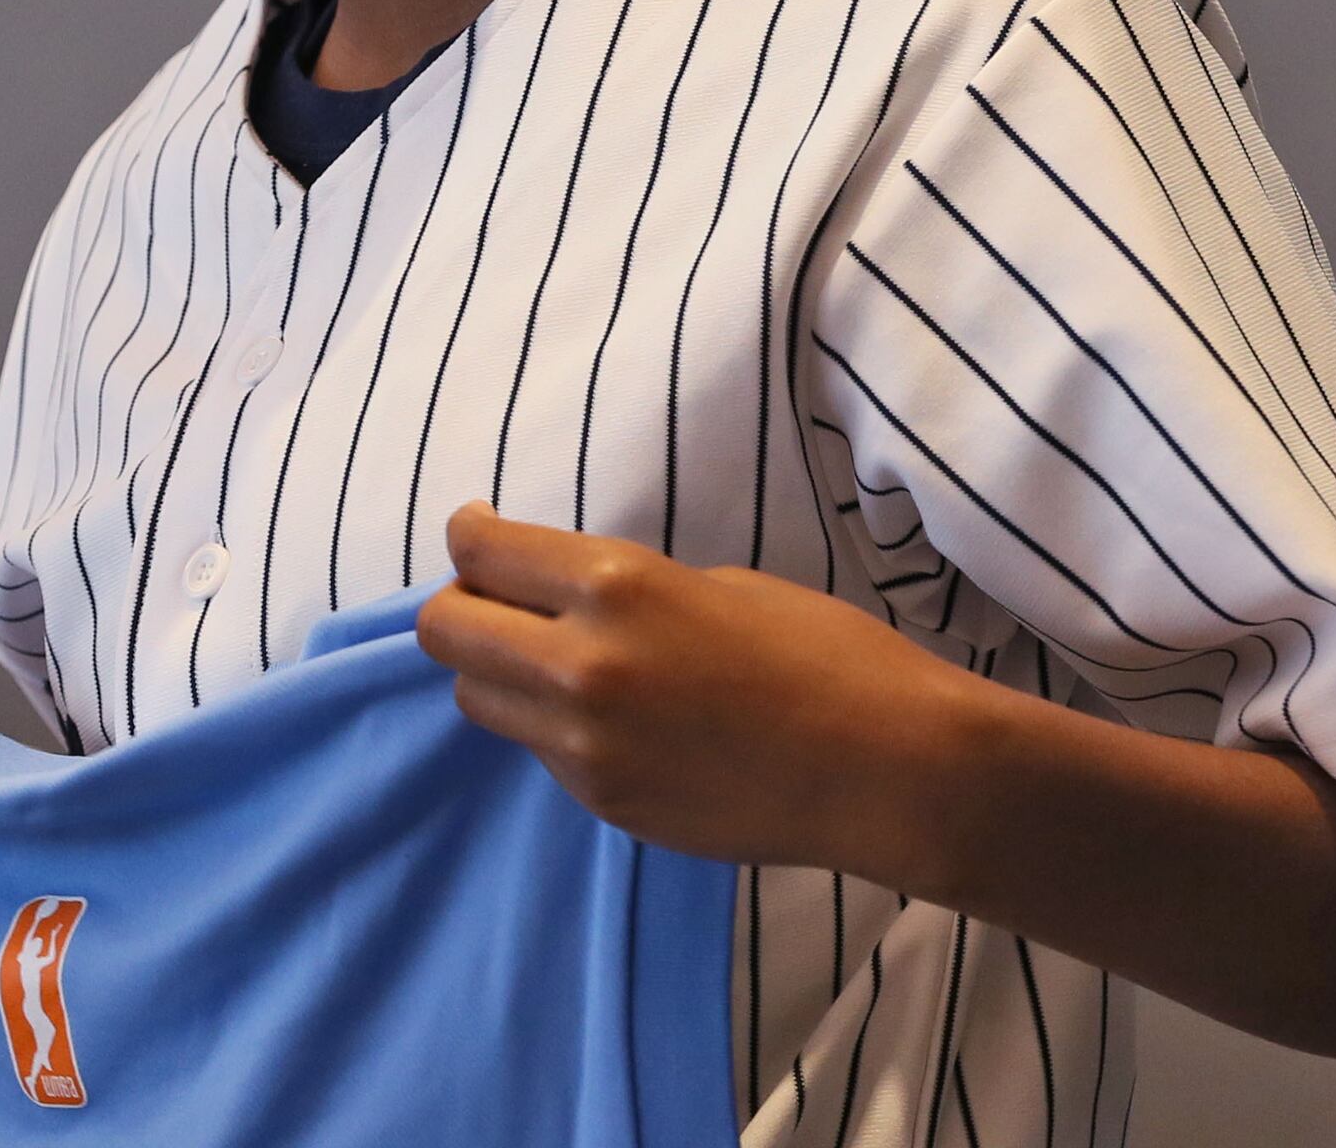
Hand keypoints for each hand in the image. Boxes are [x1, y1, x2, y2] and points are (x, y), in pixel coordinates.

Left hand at [412, 502, 997, 881]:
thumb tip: (562, 598)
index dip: (470, 537)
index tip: (480, 534)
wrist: (890, 770)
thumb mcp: (714, 584)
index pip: (479, 552)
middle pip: (445, 630)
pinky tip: (618, 721)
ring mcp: (584, 745)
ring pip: (477, 697)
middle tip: (500, 600)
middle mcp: (580, 665)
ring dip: (500, 673)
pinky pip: (540, 752)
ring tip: (556, 665)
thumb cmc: (827, 654)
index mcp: (615, 586)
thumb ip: (622, 590)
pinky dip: (556, 728)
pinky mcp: (602, 802)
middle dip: (462, 605)